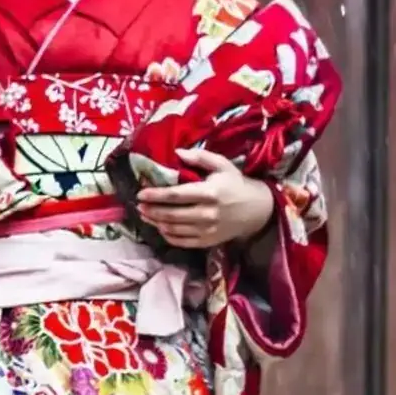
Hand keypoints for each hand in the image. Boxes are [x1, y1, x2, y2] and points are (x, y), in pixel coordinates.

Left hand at [136, 148, 276, 250]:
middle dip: (151, 211)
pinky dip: (167, 236)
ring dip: (155, 223)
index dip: (155, 195)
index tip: (140, 194)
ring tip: (145, 216)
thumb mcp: (222, 165)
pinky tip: (160, 228)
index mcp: (209, 192)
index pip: (175, 195)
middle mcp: (207, 213)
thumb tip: (177, 153)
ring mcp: (208, 229)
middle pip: (171, 214)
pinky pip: (182, 242)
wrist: (257, 209)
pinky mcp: (208, 241)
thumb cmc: (235, 184)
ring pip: (173, 229)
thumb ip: (199, 157)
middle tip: (138, 206)